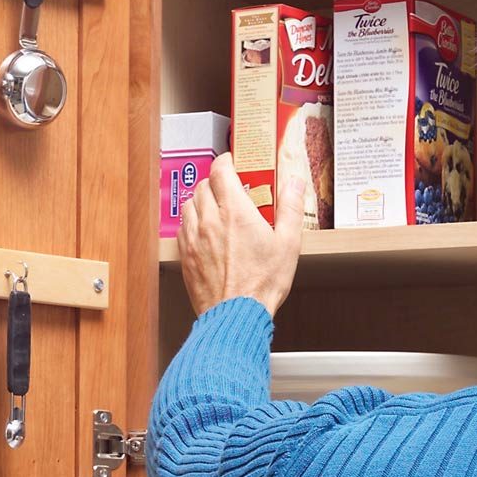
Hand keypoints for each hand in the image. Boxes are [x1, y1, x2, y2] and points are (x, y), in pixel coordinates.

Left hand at [178, 152, 305, 316]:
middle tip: (229, 187)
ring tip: (215, 207)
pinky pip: (183, 227)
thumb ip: (290, 208)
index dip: (226, 161)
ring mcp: (193, 237)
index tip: (232, 162)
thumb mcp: (288, 243)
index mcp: (235, 212)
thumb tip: (294, 183)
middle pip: (204, 185)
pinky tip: (204, 231)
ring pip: (190, 204)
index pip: (221, 171)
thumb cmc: (262, 283)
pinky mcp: (185, 255)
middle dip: (216, 181)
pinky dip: (192, 221)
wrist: (236, 314)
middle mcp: (209, 220)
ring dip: (201, 200)